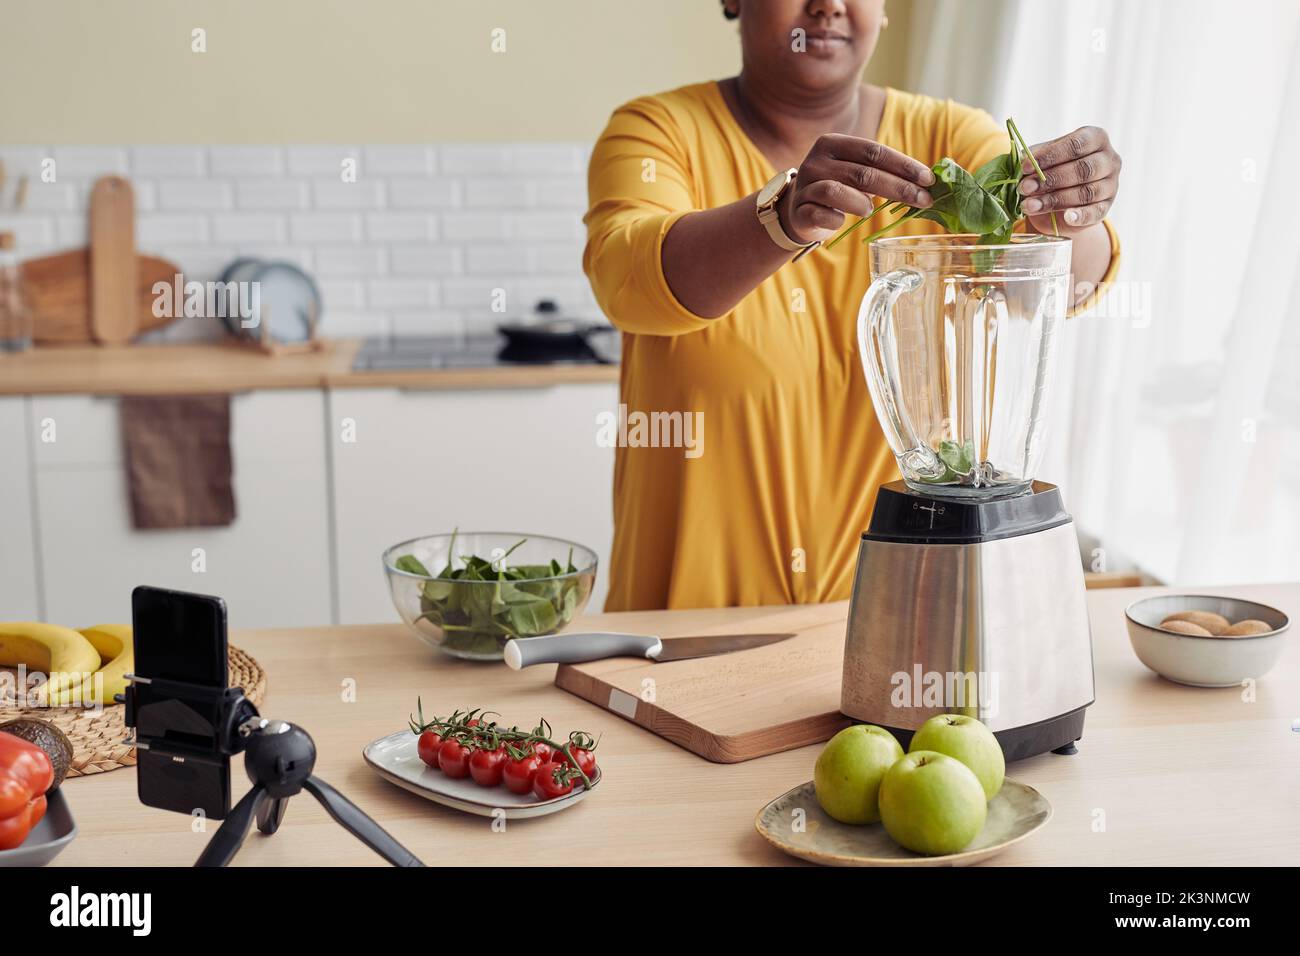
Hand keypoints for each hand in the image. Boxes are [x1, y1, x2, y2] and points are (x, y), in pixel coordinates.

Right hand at [779, 134, 934, 244]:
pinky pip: (823, 216)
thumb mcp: (855, 172)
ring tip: (869, 210)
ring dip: (862, 204)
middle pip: (863, 173)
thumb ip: (881, 171)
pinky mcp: (799, 211)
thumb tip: (924, 180)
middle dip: (898, 188)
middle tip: (924, 200)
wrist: (798, 210)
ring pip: (838, 192)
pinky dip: (837, 221)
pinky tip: (841, 221)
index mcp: (832, 143)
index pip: (874, 151)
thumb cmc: (837, 188)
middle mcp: (816, 160)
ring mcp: (805, 186)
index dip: (903, 165)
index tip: (928, 179)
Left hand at [1018, 126, 1120, 235]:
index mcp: (1095, 138)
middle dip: (1051, 180)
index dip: (1050, 156)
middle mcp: (1109, 159)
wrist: (1062, 199)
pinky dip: (1080, 216)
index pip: (1076, 144)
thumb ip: (1036, 157)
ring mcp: (1111, 184)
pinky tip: (1066, 217)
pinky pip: (1095, 212)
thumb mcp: (1044, 159)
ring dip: (1055, 200)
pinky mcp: (1106, 207)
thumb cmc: (1053, 169)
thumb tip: (1023, 159)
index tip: (1025, 167)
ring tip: (1029, 206)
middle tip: (1025, 188)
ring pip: (1086, 192)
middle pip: (1083, 169)